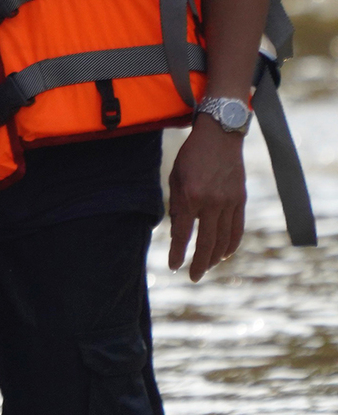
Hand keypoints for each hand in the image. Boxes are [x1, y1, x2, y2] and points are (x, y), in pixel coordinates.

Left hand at [167, 120, 246, 280]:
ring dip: (215, 257)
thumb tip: (178, 234)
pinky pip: (237, 228)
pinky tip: (225, 254)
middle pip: (207, 242)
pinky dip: (232, 244)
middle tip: (193, 277)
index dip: (179, 253)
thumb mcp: (175, 178)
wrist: (219, 137)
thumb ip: (177, 206)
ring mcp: (229, 202)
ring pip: (224, 239)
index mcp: (191, 196)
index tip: (174, 267)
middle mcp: (211, 202)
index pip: (184, 234)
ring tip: (206, 268)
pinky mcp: (240, 200)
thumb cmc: (191, 157)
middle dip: (199, 263)